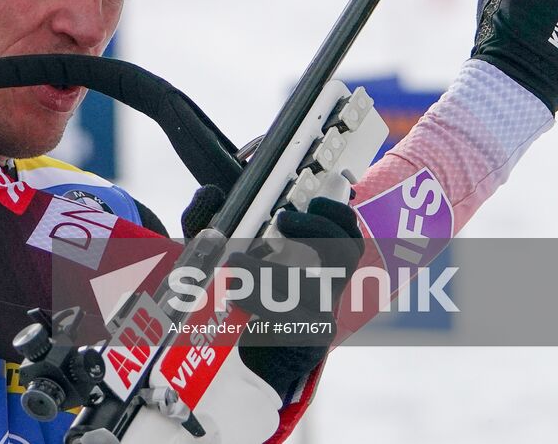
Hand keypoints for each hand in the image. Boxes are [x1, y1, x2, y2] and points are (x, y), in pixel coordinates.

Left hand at [227, 197, 363, 397]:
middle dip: (317, 228)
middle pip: (345, 253)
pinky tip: (235, 294)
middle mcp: (327, 290)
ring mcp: (321, 316)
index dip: (338, 215)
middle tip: (282, 221)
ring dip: (269, 267)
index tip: (312, 201)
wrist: (241, 363)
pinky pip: (290, 316)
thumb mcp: (226, 259)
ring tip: (236, 261)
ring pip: (310, 283)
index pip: (348, 236)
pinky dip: (259, 299)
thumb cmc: (240, 304)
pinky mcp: (307, 341)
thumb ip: (221, 228)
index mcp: (317, 267)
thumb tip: (209, 194)